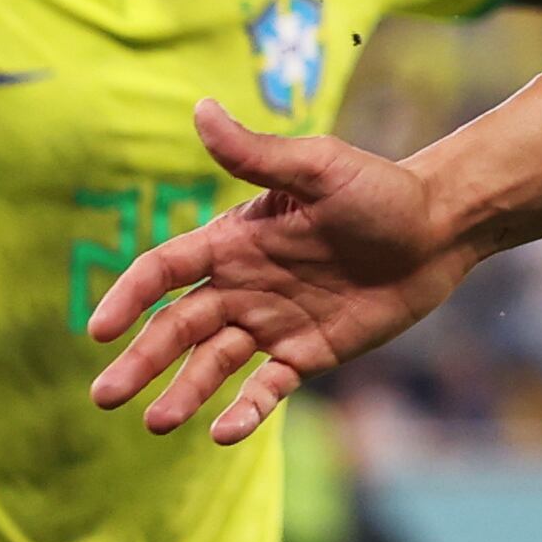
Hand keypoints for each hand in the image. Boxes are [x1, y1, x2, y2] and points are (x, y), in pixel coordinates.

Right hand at [86, 99, 481, 444]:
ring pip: (211, 363)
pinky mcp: (306, 353)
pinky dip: (243, 411)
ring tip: (157, 422)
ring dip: (182, 392)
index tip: (100, 330)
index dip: (129, 297)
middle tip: (104, 396)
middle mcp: (242, 285)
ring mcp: (272, 323)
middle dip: (140, 360)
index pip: (164, 270)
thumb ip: (257, 153)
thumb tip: (200, 108)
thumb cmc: (380, 190)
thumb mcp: (318, 168)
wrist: (441, 228)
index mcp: (234, 241)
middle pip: (176, 327)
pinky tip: (223, 433)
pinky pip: (266, 387)